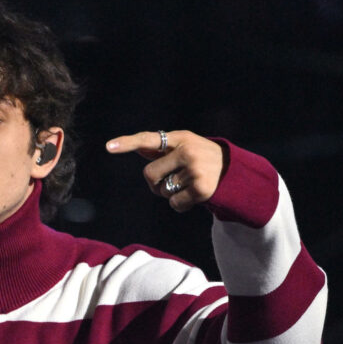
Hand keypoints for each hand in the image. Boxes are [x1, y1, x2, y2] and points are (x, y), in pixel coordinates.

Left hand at [106, 130, 222, 212]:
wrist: (234, 172)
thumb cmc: (203, 159)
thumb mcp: (186, 147)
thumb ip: (163, 149)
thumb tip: (138, 146)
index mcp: (180, 138)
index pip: (148, 139)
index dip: (127, 143)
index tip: (108, 147)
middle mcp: (187, 151)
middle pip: (150, 175)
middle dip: (157, 183)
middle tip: (173, 181)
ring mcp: (194, 170)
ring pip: (163, 191)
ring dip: (172, 193)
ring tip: (190, 185)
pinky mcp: (201, 188)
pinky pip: (174, 204)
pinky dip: (181, 205)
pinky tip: (194, 196)